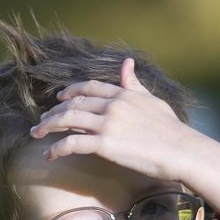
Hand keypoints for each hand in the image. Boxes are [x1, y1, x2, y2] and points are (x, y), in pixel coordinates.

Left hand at [29, 58, 190, 181]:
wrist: (182, 150)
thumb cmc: (171, 129)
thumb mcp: (152, 100)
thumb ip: (134, 84)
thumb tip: (126, 64)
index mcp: (122, 94)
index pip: (88, 88)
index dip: (70, 92)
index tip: (59, 98)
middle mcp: (112, 105)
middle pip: (73, 103)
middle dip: (54, 112)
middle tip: (41, 121)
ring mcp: (107, 124)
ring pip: (67, 120)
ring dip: (48, 126)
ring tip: (37, 134)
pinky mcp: (105, 145)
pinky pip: (72, 144)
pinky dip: (57, 149)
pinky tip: (49, 156)